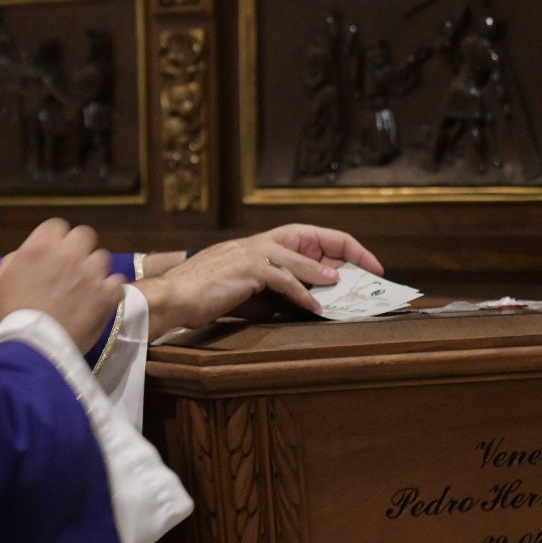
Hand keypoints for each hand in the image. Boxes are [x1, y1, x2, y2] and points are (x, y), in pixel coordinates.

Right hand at [0, 218, 125, 354]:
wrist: (32, 348)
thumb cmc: (9, 316)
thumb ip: (16, 260)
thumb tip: (28, 254)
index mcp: (41, 247)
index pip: (57, 225)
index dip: (55, 238)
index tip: (52, 253)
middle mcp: (69, 254)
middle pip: (84, 234)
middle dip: (79, 247)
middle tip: (72, 266)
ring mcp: (91, 274)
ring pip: (102, 257)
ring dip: (95, 269)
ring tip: (87, 286)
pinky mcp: (107, 295)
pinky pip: (117, 282)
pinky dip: (110, 290)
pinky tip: (100, 300)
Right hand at [136, 224, 382, 338]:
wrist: (171, 296)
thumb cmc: (203, 297)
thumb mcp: (246, 294)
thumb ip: (273, 293)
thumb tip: (303, 304)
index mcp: (257, 244)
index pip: (307, 235)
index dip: (339, 246)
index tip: (362, 264)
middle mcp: (258, 242)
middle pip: (311, 236)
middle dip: (345, 250)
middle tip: (370, 270)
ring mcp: (252, 252)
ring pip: (300, 256)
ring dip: (325, 273)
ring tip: (346, 289)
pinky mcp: (247, 267)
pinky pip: (283, 279)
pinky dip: (302, 293)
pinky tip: (316, 307)